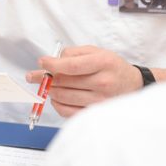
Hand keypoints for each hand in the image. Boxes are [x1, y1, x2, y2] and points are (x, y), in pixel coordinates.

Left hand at [25, 45, 141, 117]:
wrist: (132, 85)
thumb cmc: (112, 67)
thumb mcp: (97, 51)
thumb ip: (74, 53)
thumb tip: (53, 60)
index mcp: (103, 63)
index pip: (71, 66)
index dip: (52, 65)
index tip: (42, 62)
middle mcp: (102, 83)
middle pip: (64, 82)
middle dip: (44, 78)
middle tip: (33, 75)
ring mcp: (99, 101)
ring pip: (63, 97)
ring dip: (50, 90)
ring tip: (47, 85)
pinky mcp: (95, 113)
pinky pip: (67, 112)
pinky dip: (57, 104)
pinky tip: (55, 98)